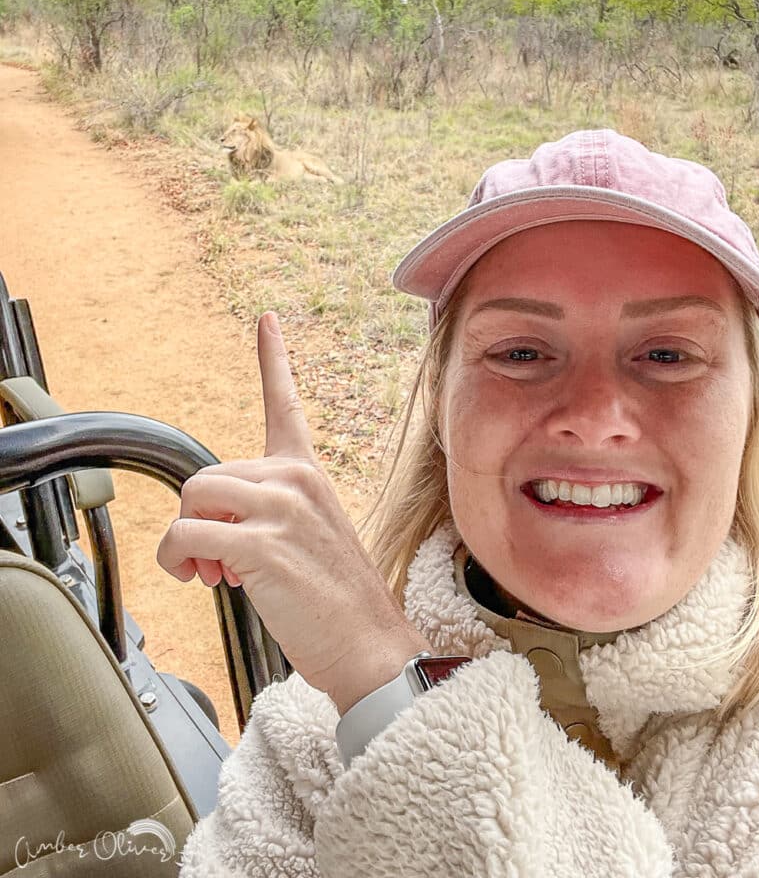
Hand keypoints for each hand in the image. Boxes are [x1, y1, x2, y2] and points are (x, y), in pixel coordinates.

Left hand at [156, 311, 430, 713]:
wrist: (371, 649)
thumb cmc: (336, 603)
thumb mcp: (308, 538)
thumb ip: (265, 513)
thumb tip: (210, 531)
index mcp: (308, 474)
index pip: (286, 404)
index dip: (273, 359)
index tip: (266, 321)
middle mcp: (295, 480)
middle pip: (205, 477)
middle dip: (197, 521)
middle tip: (218, 564)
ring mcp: (281, 509)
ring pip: (191, 499)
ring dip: (186, 543)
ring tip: (215, 573)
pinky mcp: (262, 545)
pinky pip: (185, 537)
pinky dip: (177, 563)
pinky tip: (206, 581)